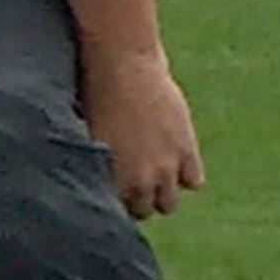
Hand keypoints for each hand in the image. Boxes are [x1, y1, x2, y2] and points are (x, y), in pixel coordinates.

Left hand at [81, 48, 207, 219]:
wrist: (123, 66)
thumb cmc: (94, 95)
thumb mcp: (86, 136)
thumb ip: (92, 165)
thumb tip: (86, 181)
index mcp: (109, 180)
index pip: (113, 213)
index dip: (112, 202)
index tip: (110, 191)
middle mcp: (139, 181)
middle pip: (142, 212)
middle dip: (136, 200)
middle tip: (132, 180)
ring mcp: (166, 167)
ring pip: (168, 204)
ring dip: (162, 192)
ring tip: (152, 173)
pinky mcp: (186, 149)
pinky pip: (194, 182)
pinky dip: (185, 174)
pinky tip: (173, 159)